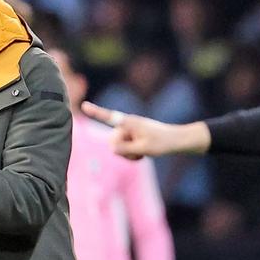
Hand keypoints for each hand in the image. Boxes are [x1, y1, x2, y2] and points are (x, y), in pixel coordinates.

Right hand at [79, 101, 208, 157]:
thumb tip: (111, 148)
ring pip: (119, 147)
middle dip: (123, 150)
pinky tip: (143, 153)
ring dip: (129, 153)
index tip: (84, 106)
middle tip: (140, 151)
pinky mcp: (133, 136)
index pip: (109, 117)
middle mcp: (127, 124)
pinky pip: (125, 148)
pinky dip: (132, 153)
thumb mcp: (143, 148)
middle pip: (113, 141)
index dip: (95, 112)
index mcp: (129, 122)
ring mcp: (130, 130)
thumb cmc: (161, 143)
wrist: (175, 140)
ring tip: (143, 152)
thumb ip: (125, 149)